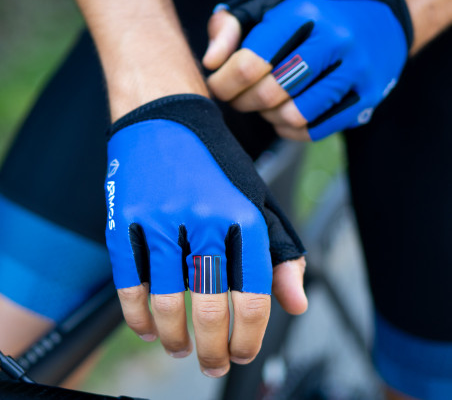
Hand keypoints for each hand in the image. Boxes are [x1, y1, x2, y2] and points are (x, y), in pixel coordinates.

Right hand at [105, 94, 306, 376]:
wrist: (165, 117)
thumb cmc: (216, 165)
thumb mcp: (257, 200)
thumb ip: (280, 254)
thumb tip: (296, 306)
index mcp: (242, 213)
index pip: (252, 295)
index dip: (248, 336)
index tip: (243, 354)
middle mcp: (202, 216)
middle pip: (208, 306)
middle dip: (213, 349)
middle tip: (214, 365)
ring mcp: (158, 217)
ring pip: (166, 301)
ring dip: (175, 338)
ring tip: (180, 350)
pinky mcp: (124, 219)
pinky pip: (128, 282)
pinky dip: (138, 316)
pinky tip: (149, 329)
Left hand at [204, 0, 411, 140]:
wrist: (379, 17)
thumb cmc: (312, 16)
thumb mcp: (268, 6)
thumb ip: (230, 27)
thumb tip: (211, 62)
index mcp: (304, 12)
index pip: (250, 62)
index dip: (224, 83)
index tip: (218, 86)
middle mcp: (335, 39)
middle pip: (270, 92)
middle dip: (243, 103)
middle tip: (238, 99)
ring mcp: (357, 70)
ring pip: (294, 116)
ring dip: (267, 117)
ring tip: (263, 105)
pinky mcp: (369, 96)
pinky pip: (316, 130)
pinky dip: (290, 130)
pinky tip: (283, 116)